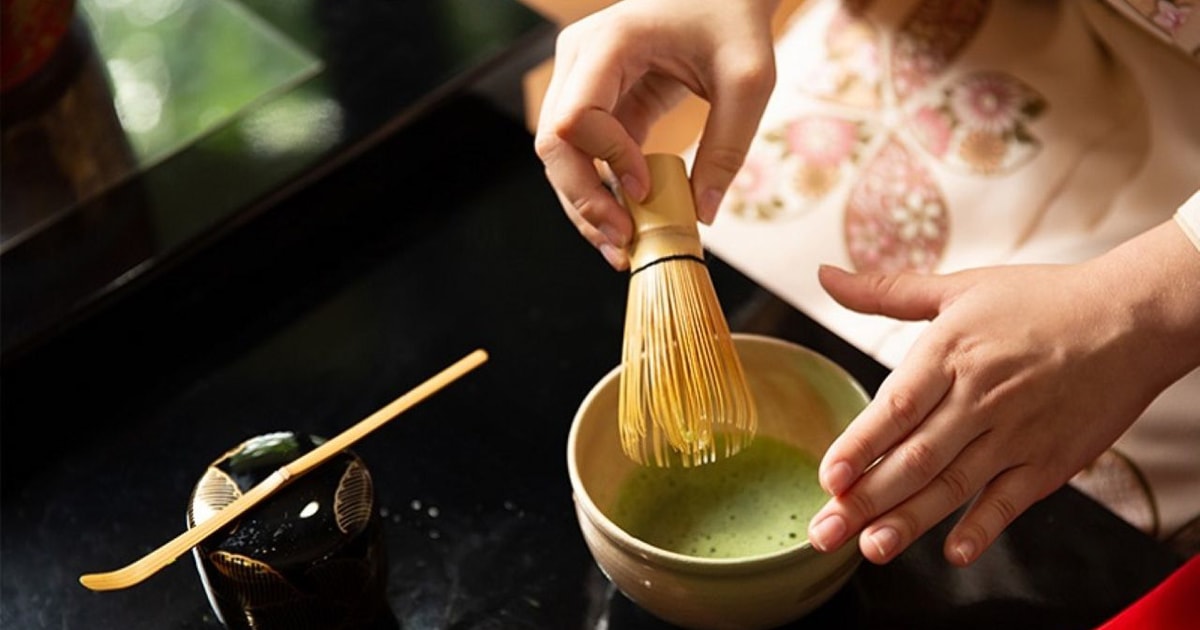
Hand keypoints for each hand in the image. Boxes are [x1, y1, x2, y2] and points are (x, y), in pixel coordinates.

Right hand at [534, 0, 779, 269]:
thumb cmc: (735, 18)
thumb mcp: (748, 80)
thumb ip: (728, 146)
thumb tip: (701, 215)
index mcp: (609, 42)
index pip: (576, 117)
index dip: (605, 162)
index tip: (645, 189)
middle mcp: (579, 59)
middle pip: (554, 144)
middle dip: (582, 200)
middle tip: (621, 243)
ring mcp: (582, 79)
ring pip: (561, 156)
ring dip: (586, 204)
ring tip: (622, 246)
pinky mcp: (597, 101)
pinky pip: (587, 154)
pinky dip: (603, 191)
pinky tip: (628, 223)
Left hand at [806, 219, 1199, 565]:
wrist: (1131, 319)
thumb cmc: (1040, 301)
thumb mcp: (960, 287)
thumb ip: (887, 291)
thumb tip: (825, 274)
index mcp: (951, 353)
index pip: (897, 407)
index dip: (860, 445)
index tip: (827, 477)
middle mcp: (980, 397)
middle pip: (916, 457)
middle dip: (865, 499)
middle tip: (825, 533)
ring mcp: (1017, 433)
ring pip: (954, 484)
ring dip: (909, 521)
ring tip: (870, 548)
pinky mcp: (1051, 461)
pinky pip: (1010, 501)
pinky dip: (983, 528)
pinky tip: (954, 552)